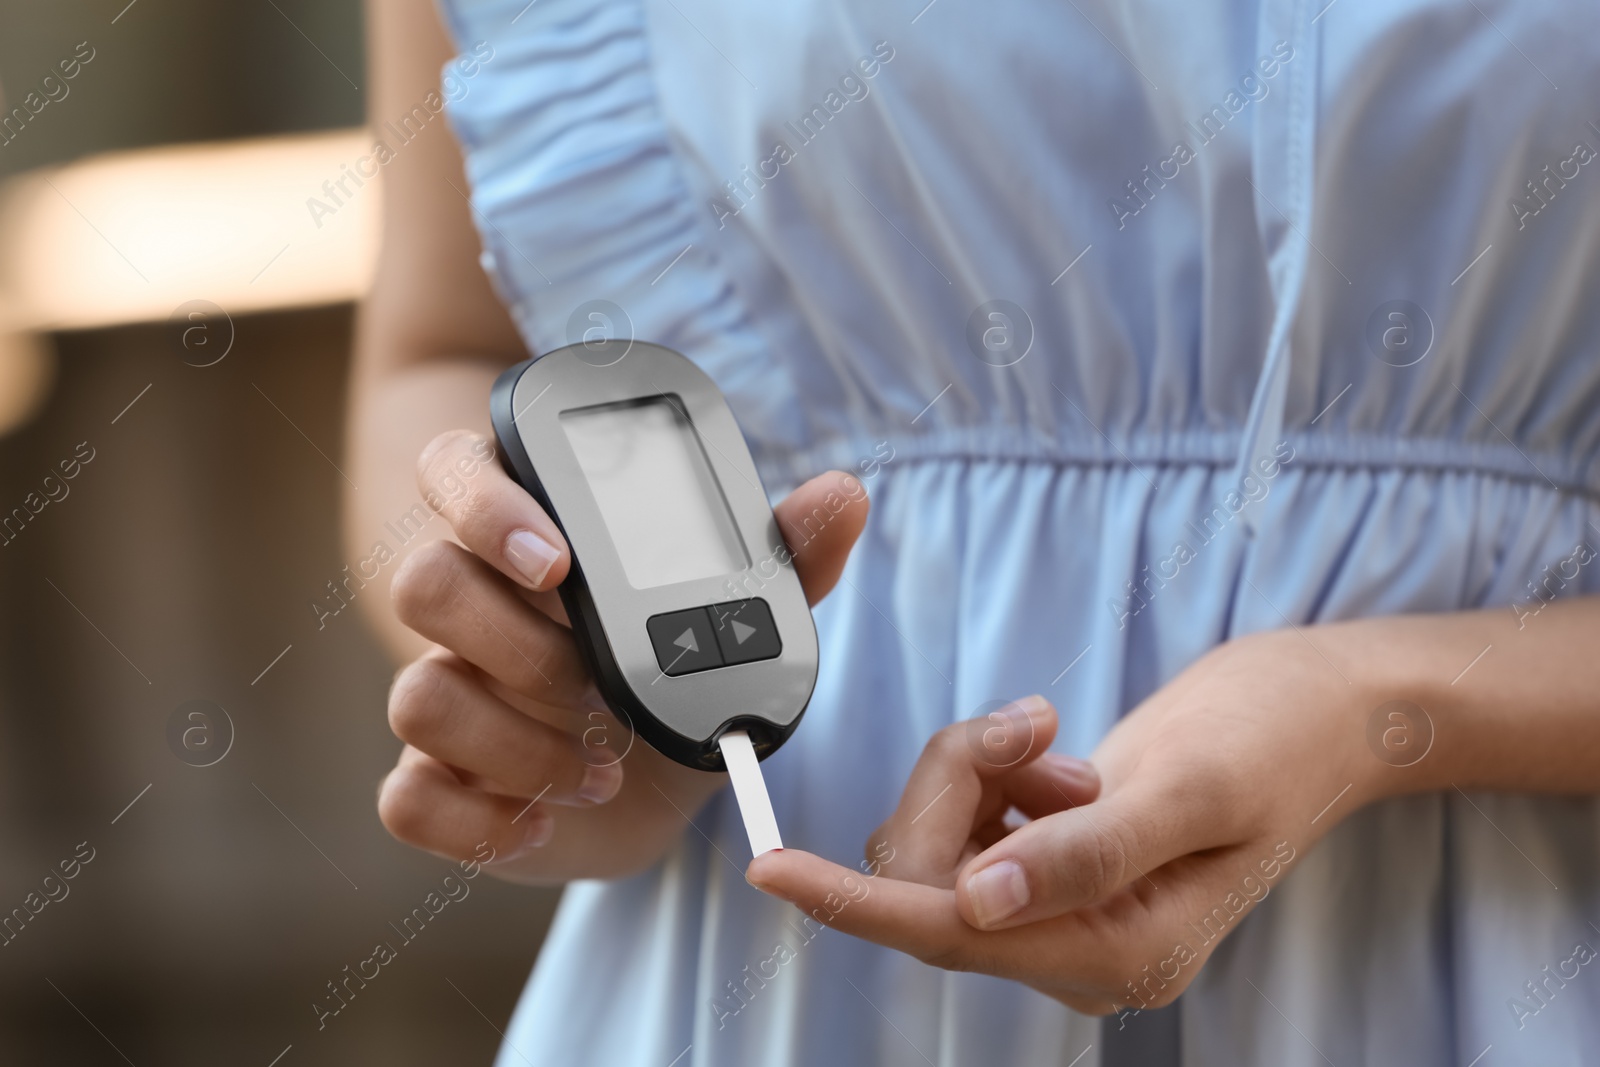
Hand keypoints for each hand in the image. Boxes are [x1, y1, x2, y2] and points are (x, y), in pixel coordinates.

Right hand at [378, 429, 867, 882]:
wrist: (651, 782)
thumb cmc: (677, 668)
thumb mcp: (736, 611)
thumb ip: (780, 552)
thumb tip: (843, 494)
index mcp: (526, 534)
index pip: (454, 471)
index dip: (484, 506)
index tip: (556, 560)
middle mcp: (469, 606)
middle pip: (424, 583)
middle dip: (520, 646)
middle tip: (599, 689)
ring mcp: (445, 691)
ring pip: (417, 696)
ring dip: (514, 743)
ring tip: (602, 768)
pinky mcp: (438, 778)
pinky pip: (406, 798)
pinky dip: (476, 820)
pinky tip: (543, 820)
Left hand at [747, 630, 1379, 1013]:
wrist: (1320, 713)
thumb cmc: (1276, 739)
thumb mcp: (1190, 788)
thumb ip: (1084, 853)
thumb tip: (975, 906)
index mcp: (1119, 954)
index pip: (951, 936)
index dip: (853, 904)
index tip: (771, 869)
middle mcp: (1080, 949)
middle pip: (933, 881)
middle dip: (954, 785)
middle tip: (1030, 724)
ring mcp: (1062, 909)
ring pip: (939, 844)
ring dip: (975, 772)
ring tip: (1054, 736)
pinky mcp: (1049, 864)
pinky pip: (964, 821)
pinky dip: (990, 771)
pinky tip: (1055, 753)